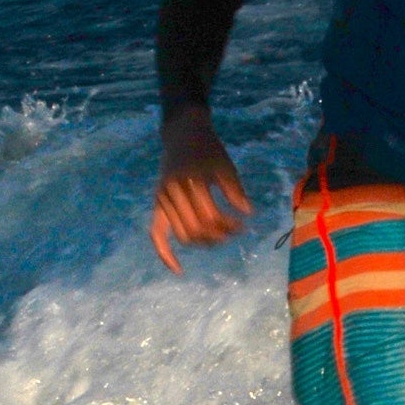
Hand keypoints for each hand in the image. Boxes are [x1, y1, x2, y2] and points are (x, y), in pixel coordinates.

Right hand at [149, 104, 252, 272]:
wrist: (183, 134)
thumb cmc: (208, 149)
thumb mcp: (225, 166)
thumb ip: (235, 190)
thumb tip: (247, 213)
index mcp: (191, 182)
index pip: (210, 217)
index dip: (228, 225)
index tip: (243, 224)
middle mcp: (173, 193)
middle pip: (198, 229)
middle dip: (219, 235)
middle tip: (235, 230)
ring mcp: (162, 200)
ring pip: (184, 235)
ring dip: (203, 242)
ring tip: (220, 237)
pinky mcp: (157, 204)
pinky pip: (156, 234)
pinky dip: (165, 254)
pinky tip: (179, 269)